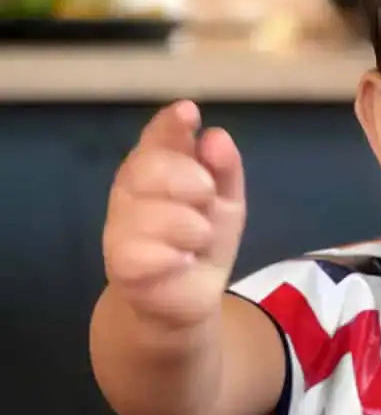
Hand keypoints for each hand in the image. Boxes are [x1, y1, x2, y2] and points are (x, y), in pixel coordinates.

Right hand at [102, 101, 246, 327]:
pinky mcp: (123, 268)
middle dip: (190, 180)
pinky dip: (174, 256)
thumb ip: (224, 170)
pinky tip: (185, 260)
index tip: (190, 113)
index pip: (156, 139)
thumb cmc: (200, 243)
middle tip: (206, 200)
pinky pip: (145, 253)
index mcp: (154, 170)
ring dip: (191, 227)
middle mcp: (131, 193)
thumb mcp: (224, 203)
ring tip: (199, 241)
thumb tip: (216, 136)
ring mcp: (121, 230)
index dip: (170, 125)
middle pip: (150, 168)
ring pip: (154, 214)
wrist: (184, 301)